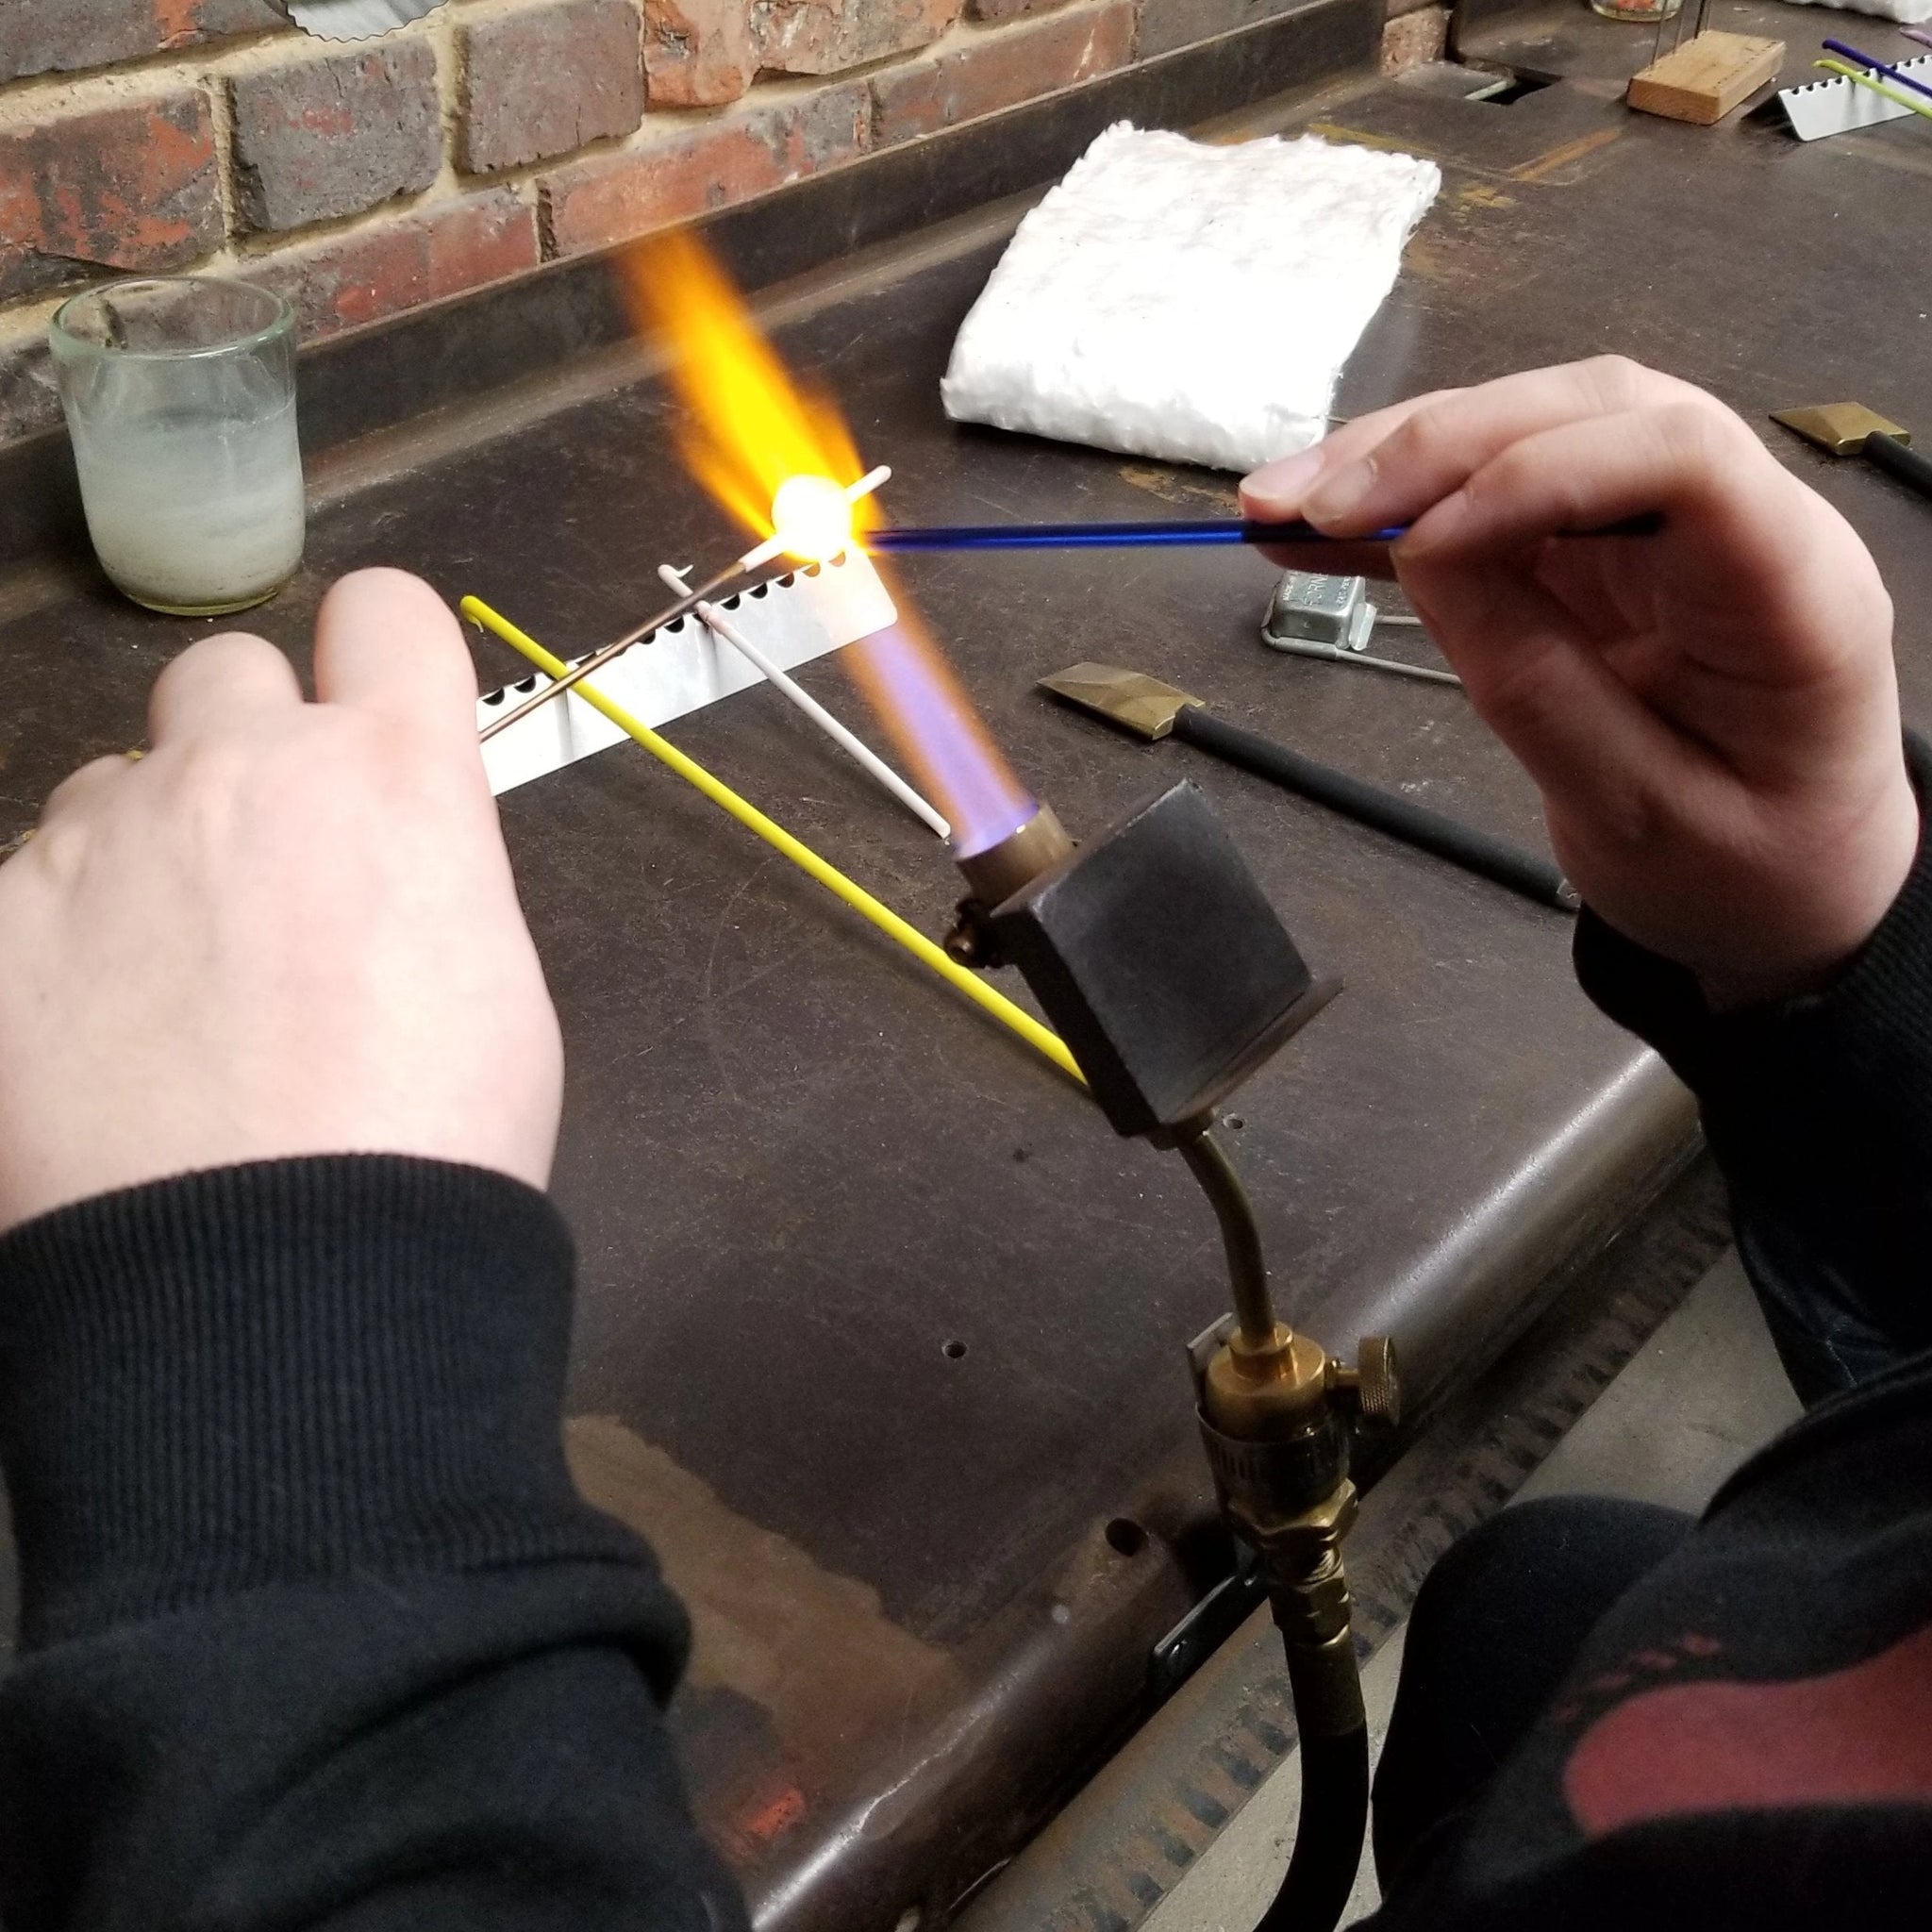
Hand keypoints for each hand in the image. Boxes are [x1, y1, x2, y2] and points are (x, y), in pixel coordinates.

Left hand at [0, 570, 562, 1233]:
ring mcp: (100, 837)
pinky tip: (99, 1049)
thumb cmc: (433, 1138)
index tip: (374, 715)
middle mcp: (239, 767)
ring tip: (167, 990)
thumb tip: (369, 861)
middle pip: (226, 670)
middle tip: (264, 870)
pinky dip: (62, 945)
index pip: (384, 611)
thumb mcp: (488, 973)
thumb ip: (422, 866)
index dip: (380, 657)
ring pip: (111, 783)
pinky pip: (30, 886)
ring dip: (145, 847)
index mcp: (393, 774)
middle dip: (248, 745)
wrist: (284, 1274)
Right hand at [1242, 358, 1917, 1008]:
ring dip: (1397, 460)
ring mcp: (1667, 525)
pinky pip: (1496, 494)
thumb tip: (1425, 557)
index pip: (1678, 456)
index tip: (1415, 549)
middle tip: (1302, 503)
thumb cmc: (1741, 871)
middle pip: (1589, 412)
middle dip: (1435, 446)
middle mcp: (1741, 521)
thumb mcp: (1636, 813)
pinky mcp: (1604, 546)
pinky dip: (1402, 508)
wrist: (1788, 895)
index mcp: (1792, 589)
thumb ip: (1537, 683)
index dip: (1535, 473)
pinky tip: (1309, 527)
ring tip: (1275, 506)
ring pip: (1529, 431)